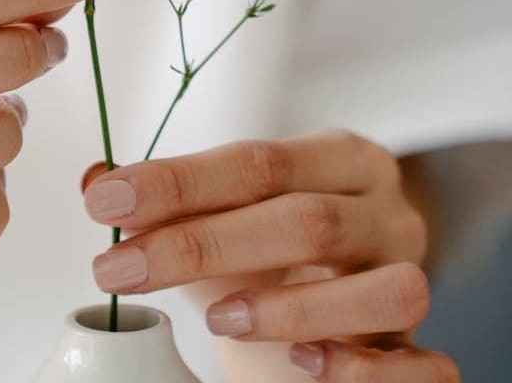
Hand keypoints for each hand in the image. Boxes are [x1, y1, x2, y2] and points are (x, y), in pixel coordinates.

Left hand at [82, 131, 459, 381]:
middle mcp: (384, 207)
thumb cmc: (267, 248)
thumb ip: (166, 196)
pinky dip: (357, 366)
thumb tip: (95, 181)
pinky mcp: (421, 342)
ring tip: (213, 319)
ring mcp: (412, 271)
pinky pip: (423, 362)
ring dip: (286, 307)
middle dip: (202, 244)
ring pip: (377, 288)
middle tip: (118, 268)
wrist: (328, 299)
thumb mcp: (219, 212)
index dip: (178, 182)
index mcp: (336, 156)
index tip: (106, 201)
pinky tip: (300, 362)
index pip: (257, 161)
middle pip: (306, 220)